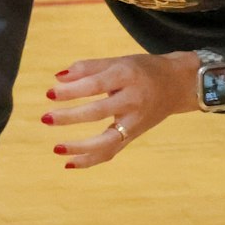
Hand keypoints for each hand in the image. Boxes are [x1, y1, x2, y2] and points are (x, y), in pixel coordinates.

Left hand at [44, 52, 195, 168]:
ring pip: (107, 140)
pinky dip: (90, 160)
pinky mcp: (134, 136)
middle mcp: (133, 101)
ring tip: (56, 148)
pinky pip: (111, 151)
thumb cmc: (142, 69)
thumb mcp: (119, 61)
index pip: (96, 85)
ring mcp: (135, 122)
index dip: (72, 90)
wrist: (178, 84)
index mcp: (127, 76)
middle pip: (99, 112)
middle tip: (46, 118)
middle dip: (70, 117)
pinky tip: (69, 163)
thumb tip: (57, 78)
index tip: (49, 93)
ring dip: (80, 147)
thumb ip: (88, 68)